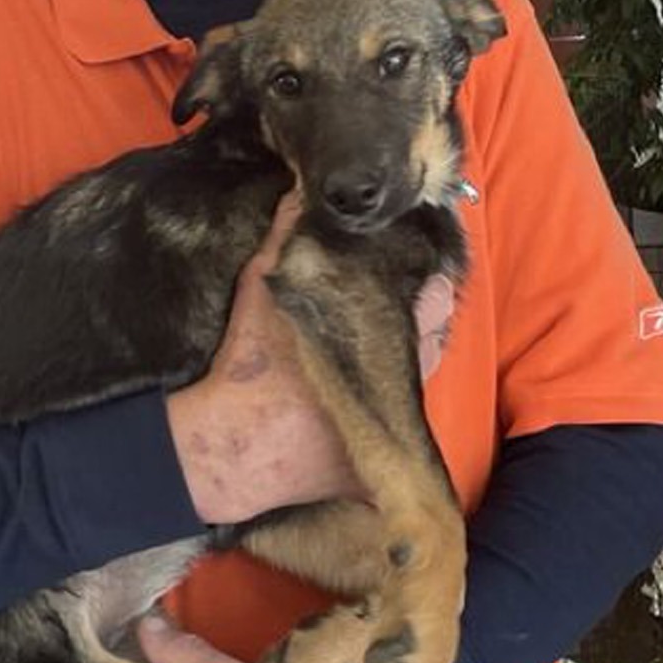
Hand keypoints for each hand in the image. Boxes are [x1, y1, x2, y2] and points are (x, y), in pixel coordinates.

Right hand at [166, 195, 457, 527]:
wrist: (229, 445)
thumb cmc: (246, 366)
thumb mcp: (260, 291)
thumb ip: (283, 237)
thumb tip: (299, 192)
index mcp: (373, 340)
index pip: (429, 312)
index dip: (433, 296)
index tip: (433, 283)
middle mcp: (390, 386)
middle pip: (429, 351)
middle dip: (428, 328)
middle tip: (426, 307)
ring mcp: (384, 429)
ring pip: (415, 392)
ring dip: (411, 369)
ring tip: (404, 346)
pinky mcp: (372, 469)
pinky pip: (396, 440)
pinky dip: (393, 420)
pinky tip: (383, 404)